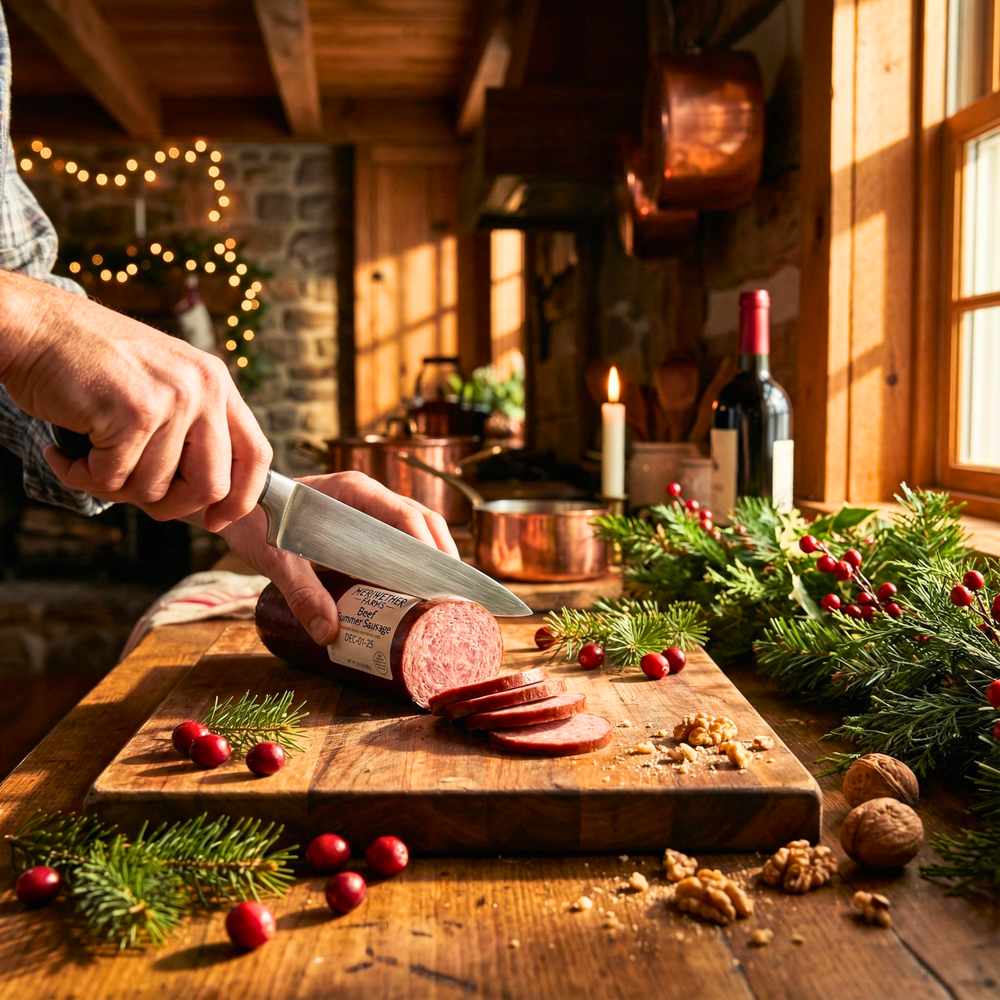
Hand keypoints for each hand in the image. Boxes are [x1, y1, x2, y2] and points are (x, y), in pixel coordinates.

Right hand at [0, 270, 270, 529]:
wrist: (35, 326)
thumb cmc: (91, 365)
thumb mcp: (163, 384)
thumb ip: (192, 431)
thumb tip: (210, 499)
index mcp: (217, 383)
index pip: (256, 454)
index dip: (241, 498)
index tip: (218, 520)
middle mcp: (203, 388)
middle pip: (211, 486)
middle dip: (169, 505)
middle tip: (130, 491)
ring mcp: (171, 400)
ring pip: (155, 488)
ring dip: (112, 486)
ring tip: (87, 456)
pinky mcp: (133, 414)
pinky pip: (113, 479)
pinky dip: (81, 476)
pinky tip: (64, 453)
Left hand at [218, 471, 458, 642]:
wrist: (238, 509)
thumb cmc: (257, 522)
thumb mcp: (276, 558)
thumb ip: (301, 593)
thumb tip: (329, 633)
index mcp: (354, 492)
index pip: (404, 514)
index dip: (428, 544)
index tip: (442, 575)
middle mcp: (367, 496)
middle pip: (421, 519)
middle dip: (442, 553)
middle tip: (453, 591)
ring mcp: (368, 508)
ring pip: (416, 527)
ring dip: (434, 555)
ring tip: (445, 591)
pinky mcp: (363, 525)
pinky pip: (400, 538)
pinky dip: (416, 559)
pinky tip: (420, 585)